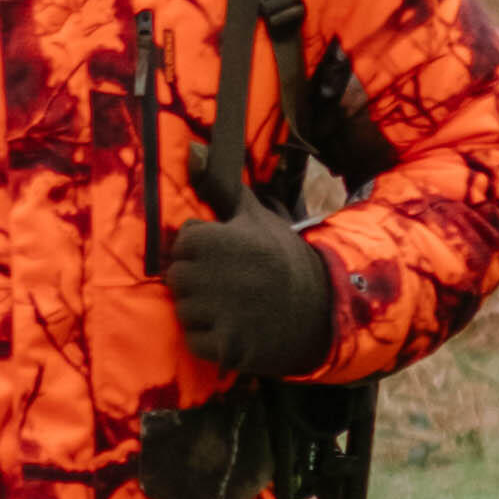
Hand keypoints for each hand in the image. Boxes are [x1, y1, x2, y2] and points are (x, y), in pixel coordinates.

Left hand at [169, 198, 335, 379]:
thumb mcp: (258, 218)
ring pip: (183, 311)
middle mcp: (216, 275)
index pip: (182, 243)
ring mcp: (221, 313)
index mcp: (220, 241)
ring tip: (233, 306)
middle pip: (176, 279)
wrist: (322, 308)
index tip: (226, 256)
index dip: (201, 250)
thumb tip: (193, 152)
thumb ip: (223, 189)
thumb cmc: (284, 259)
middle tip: (229, 284)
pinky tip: (234, 328)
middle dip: (197, 282)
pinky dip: (210, 340)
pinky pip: (195, 341)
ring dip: (202, 312)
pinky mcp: (228, 346)